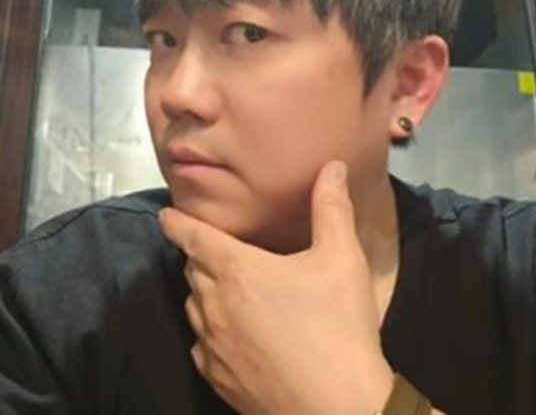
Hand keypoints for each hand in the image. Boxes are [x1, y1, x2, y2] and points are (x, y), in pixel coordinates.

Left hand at [160, 161, 393, 414]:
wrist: (335, 403)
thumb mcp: (342, 259)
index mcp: (238, 270)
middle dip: (201, 256)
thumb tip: (331, 168)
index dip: (178, 223)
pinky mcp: (216, 378)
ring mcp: (211, 345)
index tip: (167, 216)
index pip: (193, 238)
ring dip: (205, 292)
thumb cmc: (338, 327)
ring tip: (230, 289)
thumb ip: (332, 209)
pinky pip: (202, 344)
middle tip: (219, 248)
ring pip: (194, 307)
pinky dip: (212, 330)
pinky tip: (236, 333)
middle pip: (192, 270)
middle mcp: (214, 306)